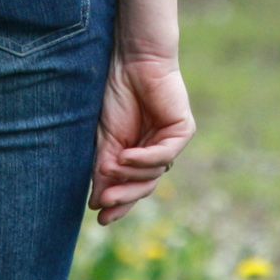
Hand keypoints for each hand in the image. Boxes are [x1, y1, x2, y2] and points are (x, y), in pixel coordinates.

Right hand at [89, 51, 193, 225]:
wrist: (131, 61)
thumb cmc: (117, 94)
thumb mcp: (104, 139)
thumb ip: (103, 169)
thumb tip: (96, 204)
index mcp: (139, 153)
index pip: (133, 186)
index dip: (119, 203)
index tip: (100, 218)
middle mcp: (157, 150)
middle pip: (145, 185)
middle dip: (125, 197)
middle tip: (104, 205)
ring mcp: (171, 141)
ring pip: (154, 174)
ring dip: (130, 174)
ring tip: (110, 167)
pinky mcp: (183, 130)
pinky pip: (165, 156)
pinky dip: (145, 160)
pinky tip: (126, 156)